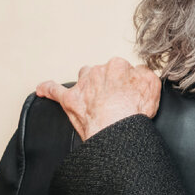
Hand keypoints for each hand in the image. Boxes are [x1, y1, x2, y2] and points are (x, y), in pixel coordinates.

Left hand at [36, 57, 160, 139]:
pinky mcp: (70, 99)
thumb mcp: (153, 86)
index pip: (123, 69)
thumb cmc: (134, 111)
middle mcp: (99, 71)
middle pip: (103, 71)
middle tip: (115, 100)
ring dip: (87, 84)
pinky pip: (54, 91)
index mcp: (118, 65)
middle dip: (107, 82)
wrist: (117, 128)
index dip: (126, 82)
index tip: (128, 93)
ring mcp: (83, 84)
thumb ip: (145, 73)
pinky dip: (47, 89)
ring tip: (92, 95)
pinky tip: (41, 89)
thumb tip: (139, 71)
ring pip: (83, 77)